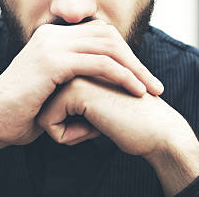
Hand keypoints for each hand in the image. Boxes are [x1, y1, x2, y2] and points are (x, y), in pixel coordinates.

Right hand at [0, 21, 163, 151]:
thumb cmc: (22, 112)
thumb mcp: (52, 87)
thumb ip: (73, 76)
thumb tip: (102, 82)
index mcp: (52, 36)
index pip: (100, 34)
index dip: (124, 53)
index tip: (140, 77)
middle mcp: (52, 34)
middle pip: (108, 36)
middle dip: (135, 59)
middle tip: (154, 84)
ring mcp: (52, 45)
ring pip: (108, 47)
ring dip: (134, 68)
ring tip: (151, 89)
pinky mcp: (53, 61)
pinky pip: (99, 63)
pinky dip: (122, 75)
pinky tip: (135, 90)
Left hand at [36, 77, 198, 195]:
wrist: (158, 131)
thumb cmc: (127, 122)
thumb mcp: (93, 104)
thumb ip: (71, 99)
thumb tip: (40, 110)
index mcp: (79, 64)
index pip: (50, 101)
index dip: (66, 120)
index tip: (96, 119)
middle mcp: (75, 64)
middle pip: (44, 107)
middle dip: (63, 125)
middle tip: (98, 123)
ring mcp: (74, 73)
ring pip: (44, 115)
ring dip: (67, 131)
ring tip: (97, 125)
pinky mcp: (75, 89)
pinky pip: (49, 123)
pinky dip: (69, 136)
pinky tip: (96, 129)